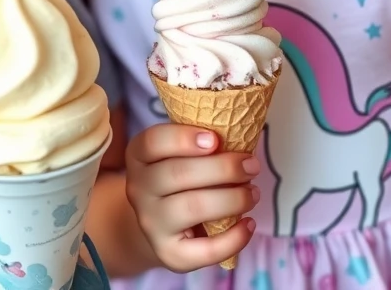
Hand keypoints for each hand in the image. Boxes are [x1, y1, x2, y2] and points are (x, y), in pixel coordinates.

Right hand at [125, 123, 258, 270]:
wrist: (160, 224)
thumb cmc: (178, 178)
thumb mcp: (175, 154)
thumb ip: (196, 144)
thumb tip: (238, 136)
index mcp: (138, 156)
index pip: (153, 142)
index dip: (183, 138)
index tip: (216, 139)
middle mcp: (137, 189)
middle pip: (177, 174)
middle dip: (222, 168)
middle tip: (251, 165)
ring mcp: (151, 223)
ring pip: (192, 207)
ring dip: (231, 198)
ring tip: (253, 193)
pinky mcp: (169, 254)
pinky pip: (205, 249)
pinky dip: (234, 237)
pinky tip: (249, 223)